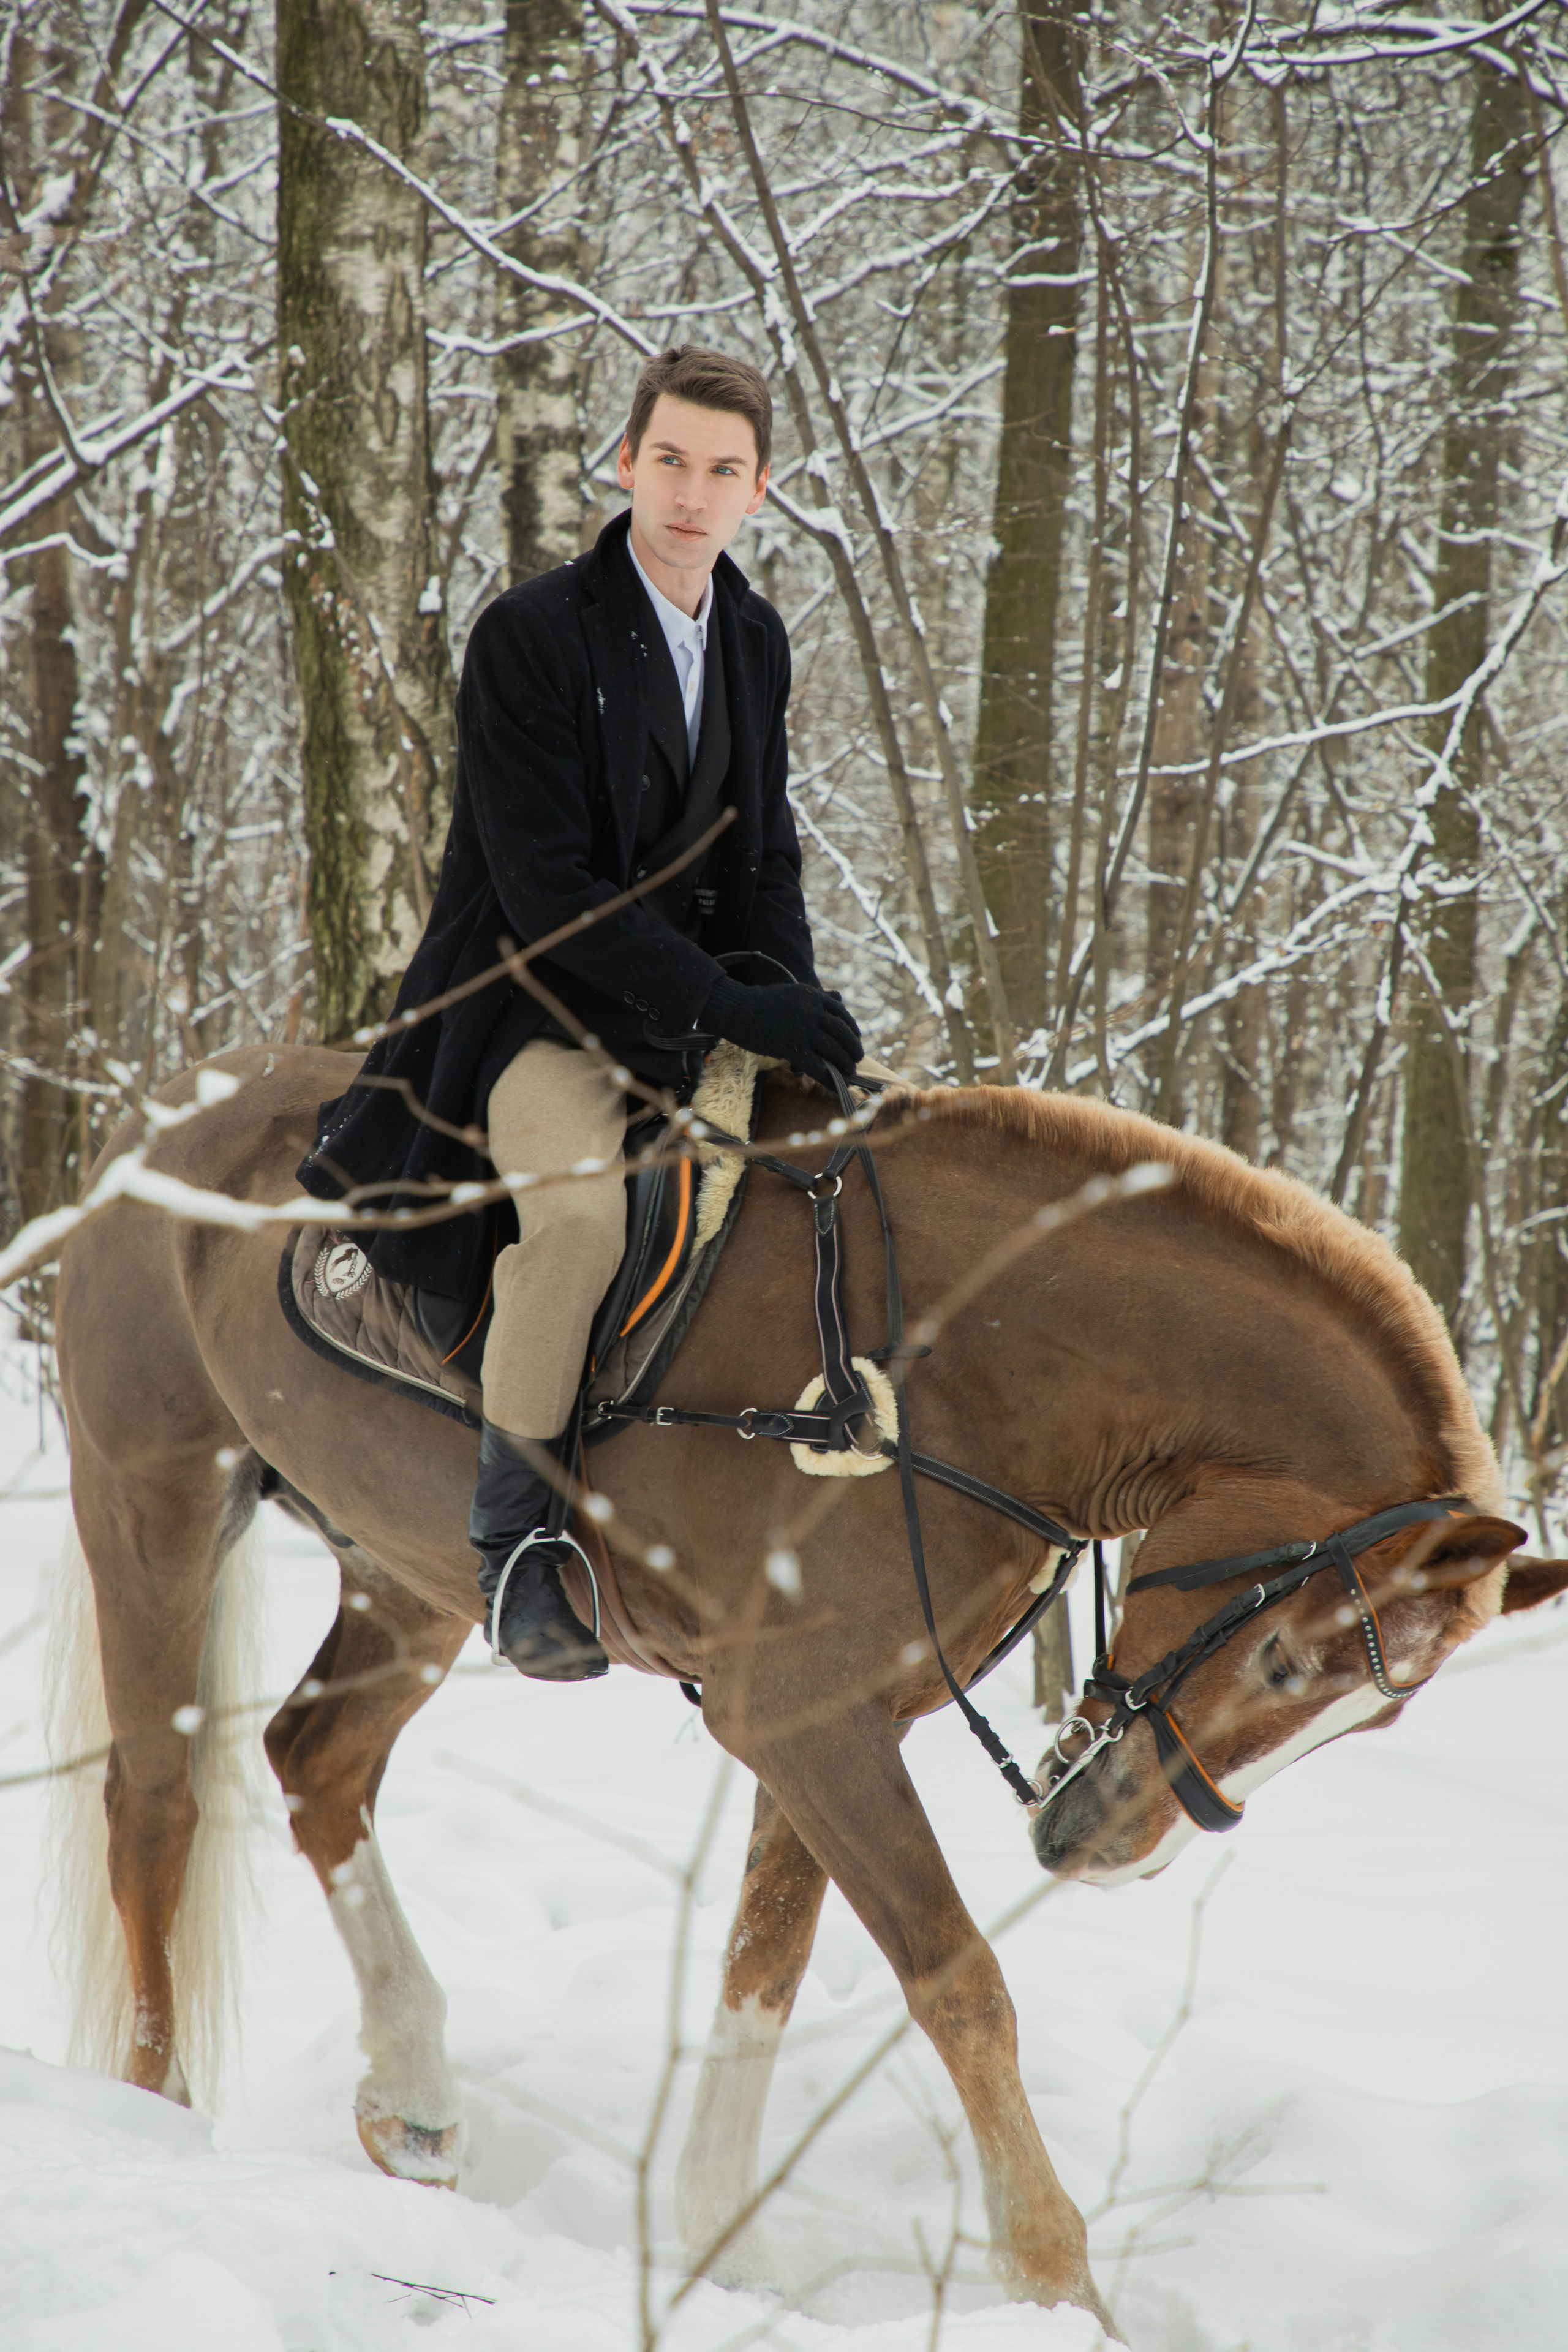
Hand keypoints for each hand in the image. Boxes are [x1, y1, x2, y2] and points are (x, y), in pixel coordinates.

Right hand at [703, 976, 861, 1087]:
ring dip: (845, 1064)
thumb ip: (815, 998)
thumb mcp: (792, 992)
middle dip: (853, 1049)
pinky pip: (816, 1066)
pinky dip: (829, 1077)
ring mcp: (802, 1029)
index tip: (856, 1039)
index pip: (841, 1014)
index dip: (852, 1029)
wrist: (736, 1009)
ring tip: (849, 1072)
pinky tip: (835, 1083)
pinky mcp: (791, 1047)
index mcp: (812, 996)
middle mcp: (812, 1011)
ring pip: (833, 1050)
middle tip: (857, 1059)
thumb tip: (839, 998)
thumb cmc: (761, 1002)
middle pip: (842, 1033)